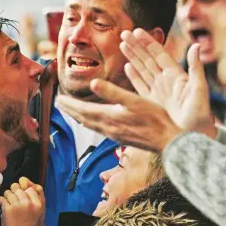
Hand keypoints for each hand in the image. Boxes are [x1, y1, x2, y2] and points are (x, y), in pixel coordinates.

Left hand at [0, 178, 44, 225]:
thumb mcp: (37, 213)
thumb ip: (33, 200)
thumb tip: (25, 188)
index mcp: (37, 204)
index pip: (30, 189)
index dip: (24, 191)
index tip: (21, 196)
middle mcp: (28, 203)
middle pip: (18, 188)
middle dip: (14, 192)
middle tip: (13, 200)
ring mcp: (17, 205)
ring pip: (9, 192)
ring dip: (7, 197)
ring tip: (9, 204)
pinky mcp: (8, 209)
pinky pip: (2, 199)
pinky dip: (2, 202)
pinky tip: (4, 207)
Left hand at [56, 79, 182, 152]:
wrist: (167, 141)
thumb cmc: (155, 119)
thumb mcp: (134, 101)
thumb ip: (113, 92)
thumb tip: (93, 84)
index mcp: (109, 117)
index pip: (82, 110)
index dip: (69, 104)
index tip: (58, 99)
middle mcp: (107, 128)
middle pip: (83, 119)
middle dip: (70, 111)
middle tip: (59, 104)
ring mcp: (113, 135)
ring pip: (90, 125)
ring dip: (79, 118)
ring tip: (71, 112)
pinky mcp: (120, 138)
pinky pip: (99, 129)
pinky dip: (90, 123)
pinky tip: (93, 122)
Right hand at [120, 29, 215, 137]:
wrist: (193, 136)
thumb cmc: (200, 115)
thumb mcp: (199, 90)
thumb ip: (196, 68)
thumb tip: (196, 45)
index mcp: (175, 75)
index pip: (159, 54)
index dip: (148, 42)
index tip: (137, 31)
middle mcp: (165, 81)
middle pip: (148, 59)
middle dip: (136, 46)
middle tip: (124, 33)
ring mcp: (157, 91)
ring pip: (142, 69)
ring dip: (132, 57)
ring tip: (122, 45)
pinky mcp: (151, 102)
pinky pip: (140, 86)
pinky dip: (134, 76)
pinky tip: (128, 67)